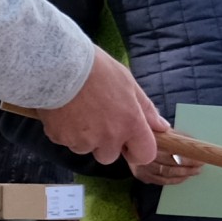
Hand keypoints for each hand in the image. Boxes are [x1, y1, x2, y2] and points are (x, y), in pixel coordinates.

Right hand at [37, 50, 169, 170]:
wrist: (59, 64)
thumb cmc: (97, 69)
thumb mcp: (128, 83)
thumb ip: (146, 109)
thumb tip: (161, 127)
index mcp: (130, 124)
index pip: (144, 155)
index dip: (138, 151)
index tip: (130, 142)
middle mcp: (108, 138)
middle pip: (110, 156)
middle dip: (106, 144)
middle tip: (98, 119)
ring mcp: (83, 140)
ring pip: (86, 149)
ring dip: (84, 137)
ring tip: (79, 110)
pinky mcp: (60, 138)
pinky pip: (66, 141)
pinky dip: (66, 130)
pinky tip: (65, 110)